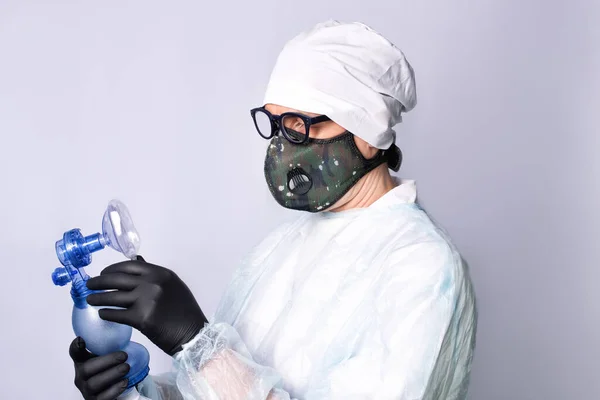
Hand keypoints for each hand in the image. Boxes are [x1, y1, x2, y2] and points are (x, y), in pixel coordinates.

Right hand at [69, 337, 129, 399]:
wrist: (115, 390)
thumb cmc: (111, 369)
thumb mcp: (108, 355)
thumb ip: (110, 344)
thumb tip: (126, 323)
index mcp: (83, 361)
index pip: (75, 353)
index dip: (75, 347)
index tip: (81, 340)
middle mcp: (81, 376)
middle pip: (86, 369)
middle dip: (106, 361)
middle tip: (123, 355)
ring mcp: (86, 390)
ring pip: (93, 384)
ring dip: (112, 374)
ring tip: (126, 368)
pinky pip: (102, 398)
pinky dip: (115, 389)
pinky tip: (125, 382)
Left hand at [86, 256, 207, 355]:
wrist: (193, 334)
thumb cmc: (184, 311)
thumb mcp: (173, 286)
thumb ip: (154, 275)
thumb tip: (135, 261)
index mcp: (161, 273)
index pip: (129, 265)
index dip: (112, 269)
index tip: (103, 273)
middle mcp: (152, 283)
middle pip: (117, 279)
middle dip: (98, 281)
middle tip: (89, 285)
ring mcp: (146, 300)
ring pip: (112, 296)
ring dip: (97, 298)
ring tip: (90, 300)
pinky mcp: (141, 318)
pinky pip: (116, 314)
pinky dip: (106, 314)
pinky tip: (102, 314)